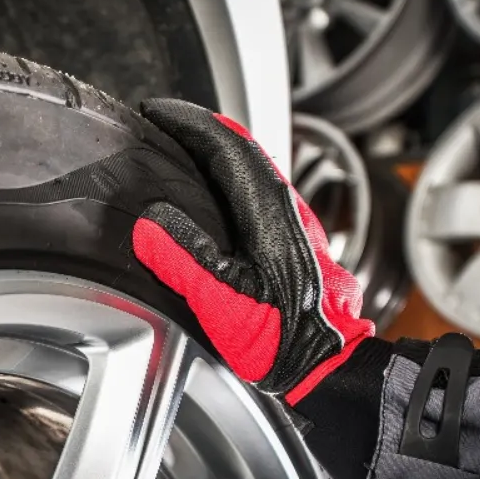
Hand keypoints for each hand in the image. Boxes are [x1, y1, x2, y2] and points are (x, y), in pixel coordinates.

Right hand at [133, 99, 373, 404]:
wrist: (328, 365)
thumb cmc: (283, 340)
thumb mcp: (223, 302)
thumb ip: (185, 259)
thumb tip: (151, 223)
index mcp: (267, 213)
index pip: (226, 146)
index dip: (189, 123)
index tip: (157, 113)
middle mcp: (286, 209)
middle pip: (242, 149)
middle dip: (200, 131)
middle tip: (163, 126)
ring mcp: (294, 224)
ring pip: (253, 169)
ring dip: (216, 153)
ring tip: (181, 153)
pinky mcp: (295, 241)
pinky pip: (257, 191)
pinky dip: (229, 178)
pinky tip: (212, 199)